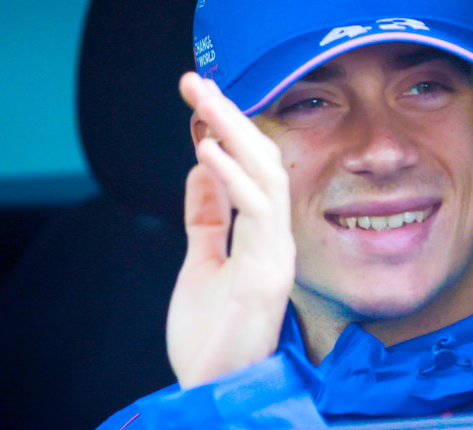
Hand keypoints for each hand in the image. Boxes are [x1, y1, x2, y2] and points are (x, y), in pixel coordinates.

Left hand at [166, 73, 296, 387]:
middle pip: (263, 162)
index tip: (200, 98)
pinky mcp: (268, 276)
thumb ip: (206, 220)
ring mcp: (276, 257)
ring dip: (233, 133)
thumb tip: (200, 171)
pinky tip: (208, 149)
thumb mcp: (201, 265)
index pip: (252, 169)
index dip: (228, 130)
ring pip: (266, 177)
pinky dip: (232, 177)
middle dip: (230, 117)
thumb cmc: (211, 341)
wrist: (214, 392)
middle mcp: (275, 242)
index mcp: (261, 238)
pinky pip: (256, 214)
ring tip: (202, 99)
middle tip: (197, 81)